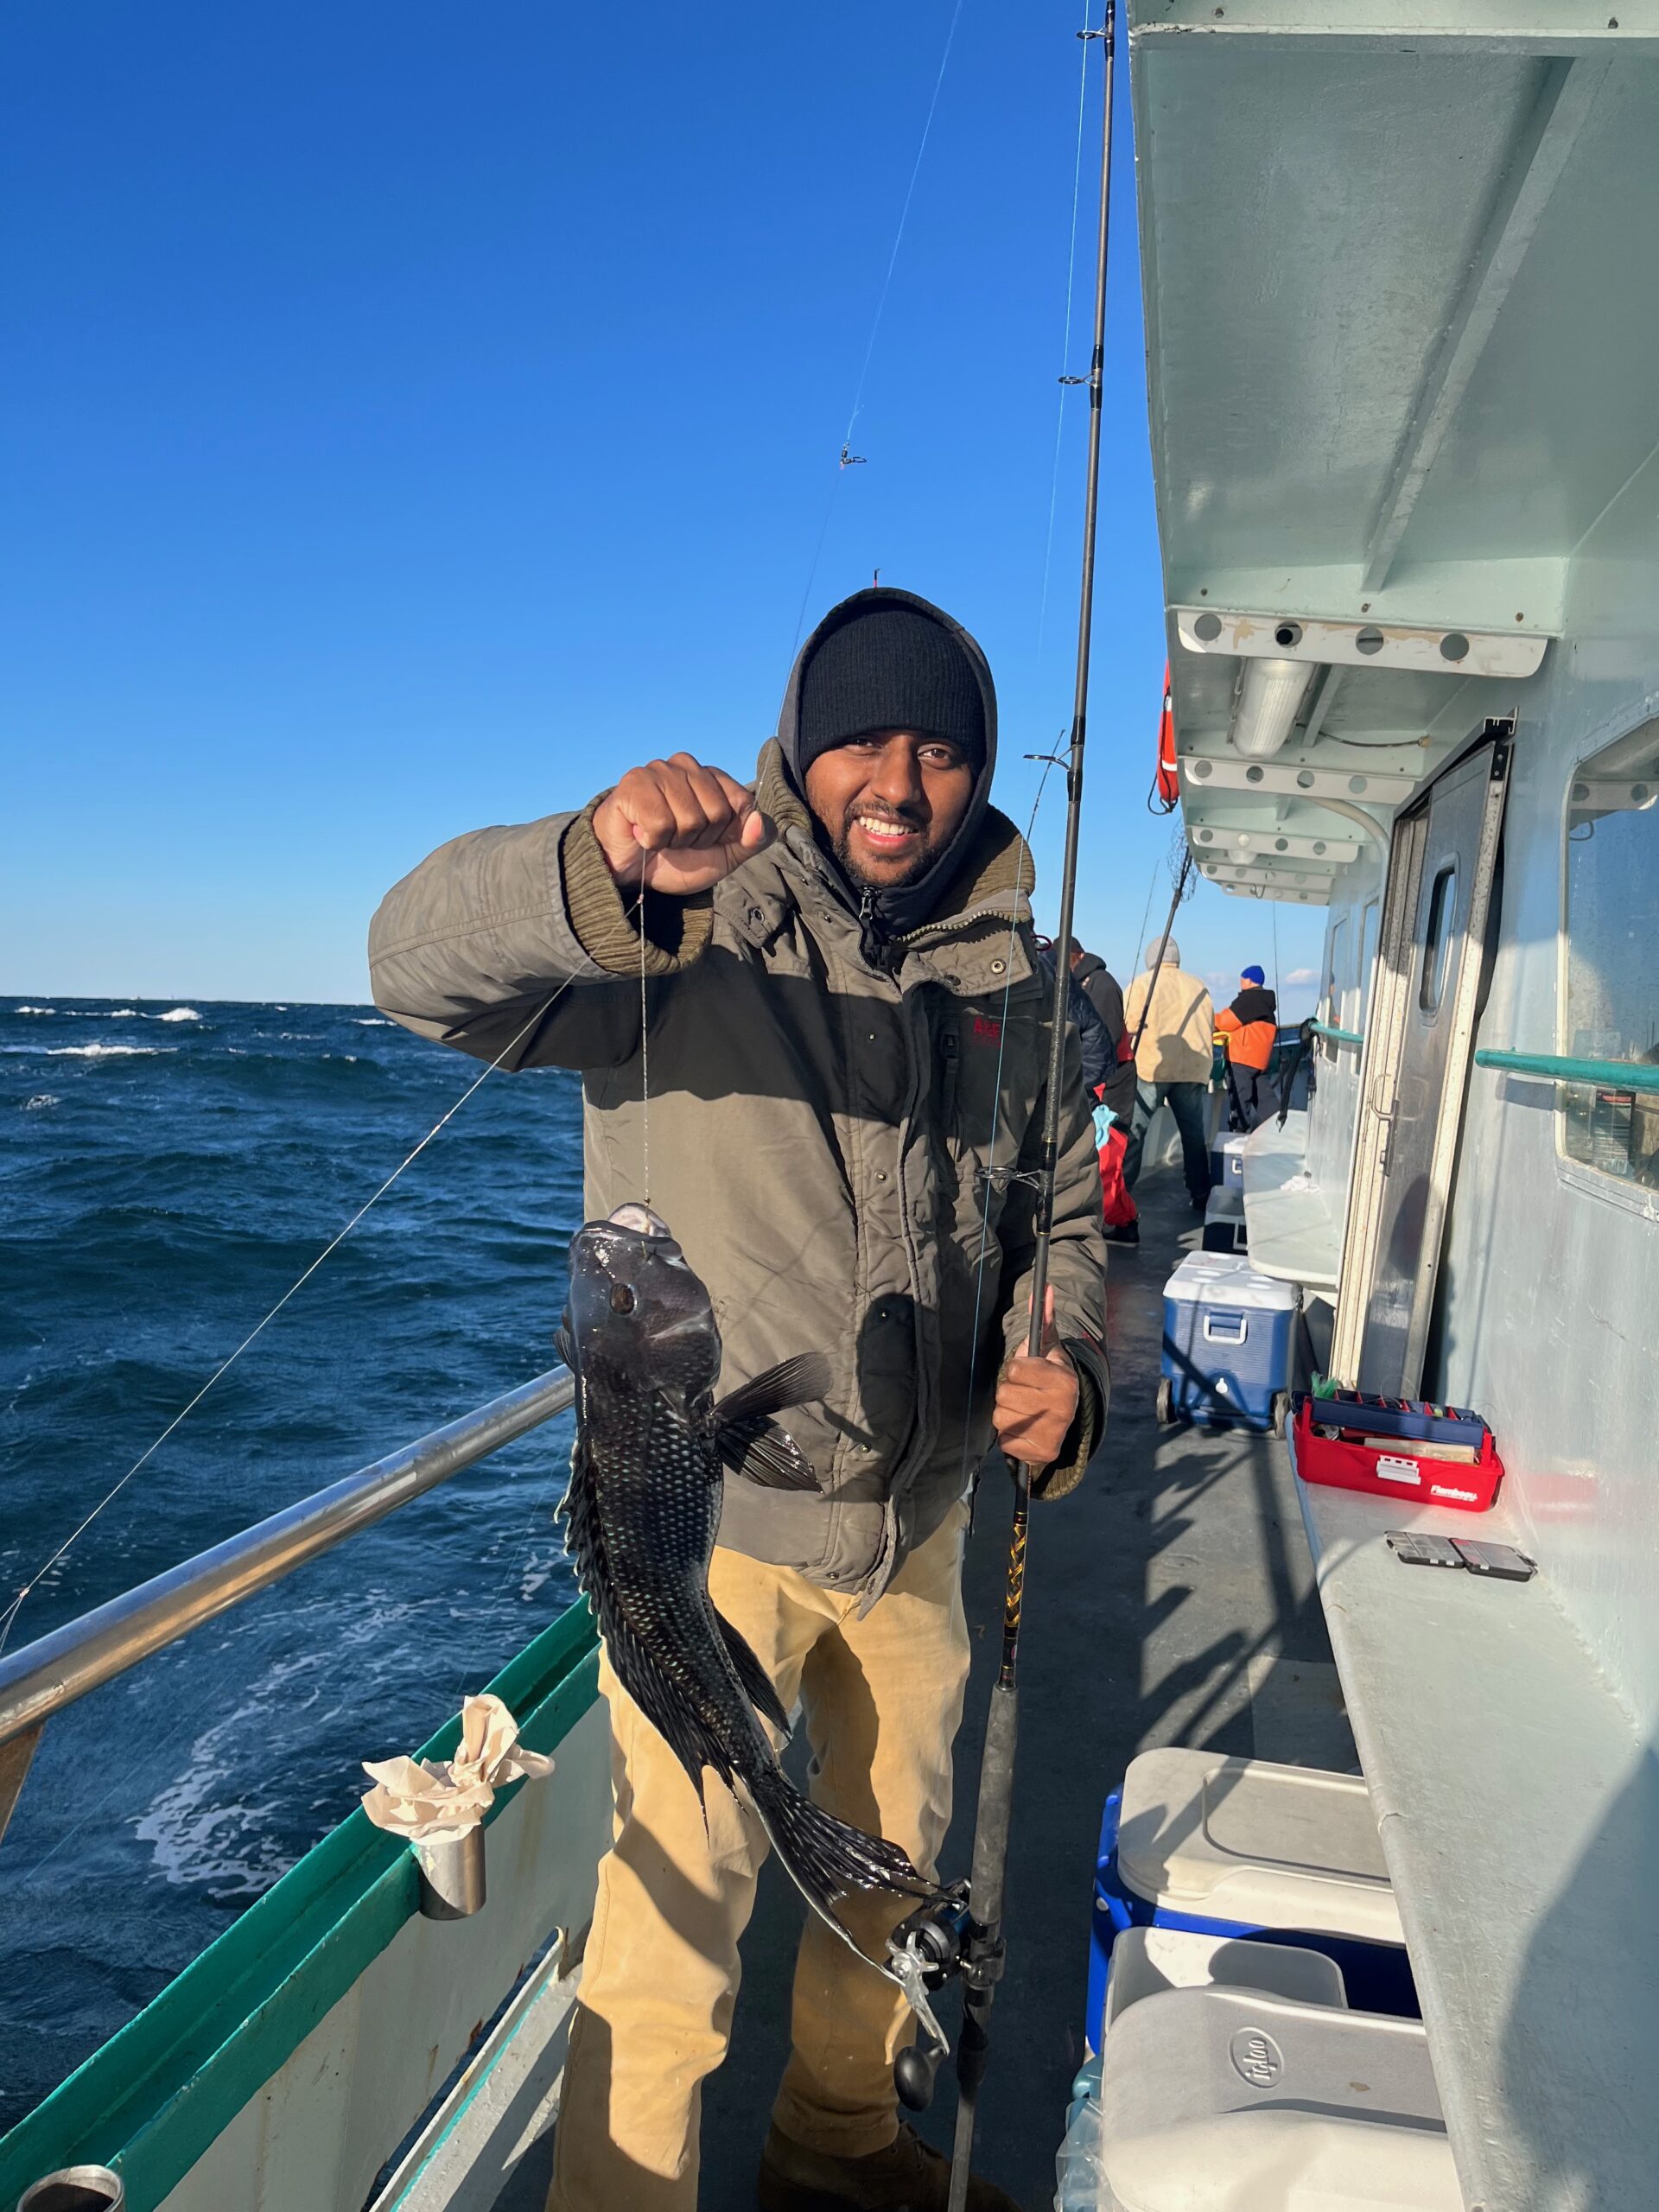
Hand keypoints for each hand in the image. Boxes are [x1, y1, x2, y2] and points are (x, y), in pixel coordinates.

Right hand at [592, 753, 771, 895]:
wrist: (630, 873)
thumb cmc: (675, 858)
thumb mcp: (723, 857)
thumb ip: (751, 841)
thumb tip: (758, 821)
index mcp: (711, 777)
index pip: (741, 802)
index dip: (724, 832)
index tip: (704, 839)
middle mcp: (686, 766)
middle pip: (717, 812)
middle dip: (699, 838)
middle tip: (677, 839)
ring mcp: (659, 770)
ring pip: (689, 818)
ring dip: (674, 840)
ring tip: (659, 836)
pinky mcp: (634, 783)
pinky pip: (660, 822)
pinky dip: (652, 840)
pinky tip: (641, 833)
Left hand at [992, 1288, 1078, 1470]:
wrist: (1067, 1416)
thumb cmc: (1049, 1377)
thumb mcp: (1048, 1348)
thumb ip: (1043, 1318)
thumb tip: (1044, 1287)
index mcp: (1064, 1380)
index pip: (1015, 1369)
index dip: (1017, 1369)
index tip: (1028, 1373)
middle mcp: (1062, 1409)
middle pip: (1004, 1394)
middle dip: (1009, 1392)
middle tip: (1026, 1393)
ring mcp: (1053, 1433)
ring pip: (1000, 1418)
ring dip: (1006, 1414)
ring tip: (1025, 1410)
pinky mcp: (1041, 1454)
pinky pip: (1004, 1441)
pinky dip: (1009, 1436)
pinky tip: (1025, 1429)